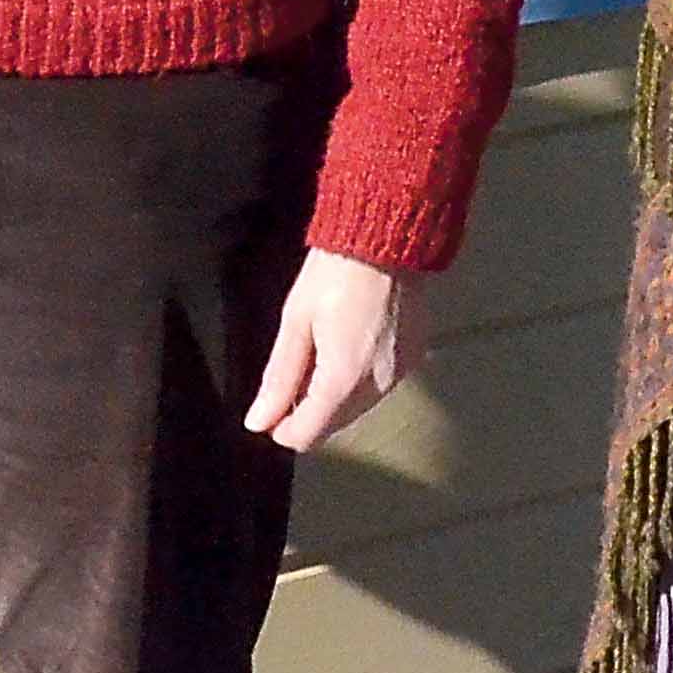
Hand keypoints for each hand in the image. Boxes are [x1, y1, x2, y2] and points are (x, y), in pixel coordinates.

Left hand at [244, 248, 424, 452]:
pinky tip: (348, 346)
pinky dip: (359, 380)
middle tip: (292, 373)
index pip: (309, 434)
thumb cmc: (334, 273)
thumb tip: (258, 423)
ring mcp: (401, 373)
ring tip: (320, 353)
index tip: (269, 410)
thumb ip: (279, 378)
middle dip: (309, 410)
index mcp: (343, 380)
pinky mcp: (414, 357)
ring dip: (335, 396)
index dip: (282, 428)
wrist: (387, 237)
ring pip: (358, 407)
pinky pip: (379, 387)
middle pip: (334, 424)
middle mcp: (378, 386)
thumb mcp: (296, 321)